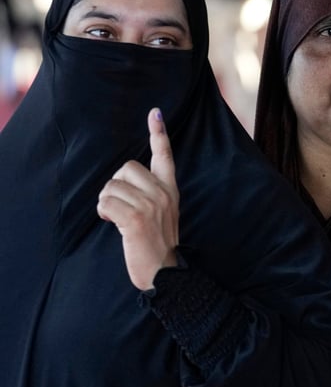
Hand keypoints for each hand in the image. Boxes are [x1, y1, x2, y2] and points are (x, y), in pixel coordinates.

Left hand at [97, 108, 179, 289]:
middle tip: (121, 208)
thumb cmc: (157, 246)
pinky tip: (112, 223)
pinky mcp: (136, 218)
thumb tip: (118, 184)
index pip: (165, 156)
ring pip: (111, 186)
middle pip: (125, 168)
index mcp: (170, 191)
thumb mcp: (161, 215)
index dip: (159, 133)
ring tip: (117, 220)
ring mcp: (151, 205)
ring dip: (106, 203)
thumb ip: (148, 195)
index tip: (155, 112)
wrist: (166, 274)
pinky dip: (103, 213)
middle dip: (114, 186)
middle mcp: (163, 194)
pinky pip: (106, 203)